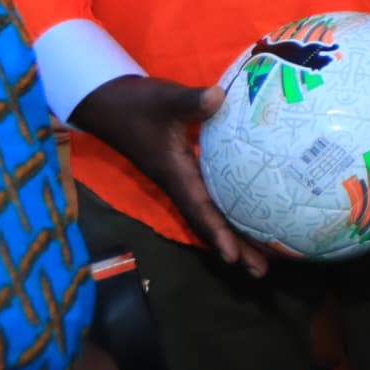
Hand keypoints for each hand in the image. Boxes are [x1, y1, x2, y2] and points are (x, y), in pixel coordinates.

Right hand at [73, 75, 267, 275]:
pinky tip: (253, 213)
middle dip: (234, 247)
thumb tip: (217, 97)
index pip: (199, 210)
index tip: (234, 258)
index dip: (216, 233)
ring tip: (262, 257)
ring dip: (235, 235)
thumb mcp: (163, 99)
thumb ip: (189, 101)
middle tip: (261, 272)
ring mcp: (182, 178)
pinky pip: (212, 196)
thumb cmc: (135, 104)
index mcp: (175, 174)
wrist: (108, 103)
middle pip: (209, 222)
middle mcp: (179, 183)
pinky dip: (231, 210)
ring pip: (211, 212)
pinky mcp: (185, 169)